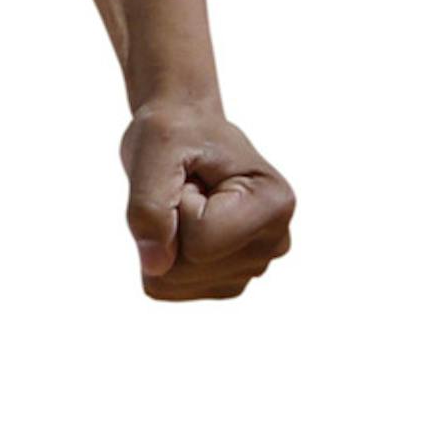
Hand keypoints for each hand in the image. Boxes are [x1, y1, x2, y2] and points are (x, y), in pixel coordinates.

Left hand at [121, 104, 294, 303]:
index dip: (178, 207)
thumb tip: (155, 267)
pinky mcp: (227, 280)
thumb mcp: (155, 149)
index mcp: (273, 205)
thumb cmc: (177, 133)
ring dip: (165, 241)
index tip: (193, 176)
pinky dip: (162, 257)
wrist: (187, 133)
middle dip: (169, 227)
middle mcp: (273, 242)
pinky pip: (168, 289)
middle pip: (188, 269)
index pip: (202, 241)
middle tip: (187, 188)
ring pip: (175, 283)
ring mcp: (253, 266)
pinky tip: (185, 224)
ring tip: (188, 203)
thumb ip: (149, 205)